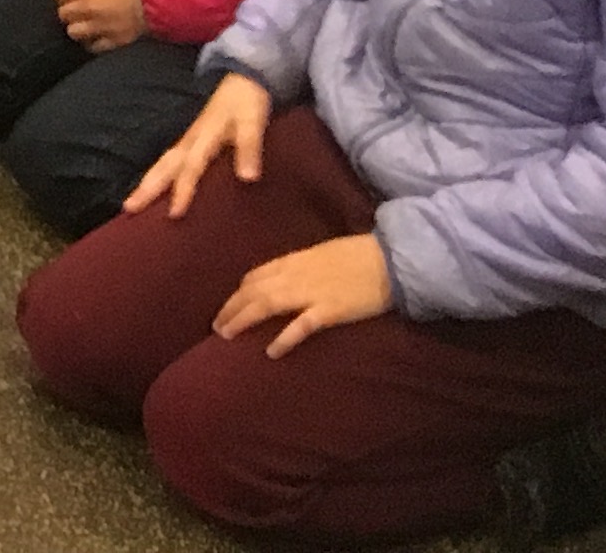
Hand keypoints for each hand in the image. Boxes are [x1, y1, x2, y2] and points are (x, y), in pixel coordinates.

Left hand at [53, 0, 147, 50]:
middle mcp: (87, 9)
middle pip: (64, 14)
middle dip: (68, 9)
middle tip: (78, 6)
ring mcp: (101, 26)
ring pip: (74, 32)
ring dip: (77, 27)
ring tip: (86, 22)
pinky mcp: (116, 40)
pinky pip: (95, 47)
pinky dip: (92, 42)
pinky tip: (97, 35)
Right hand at [128, 72, 270, 218]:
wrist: (243, 75)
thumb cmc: (247, 101)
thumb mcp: (252, 121)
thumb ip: (249, 148)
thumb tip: (248, 178)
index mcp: (204, 137)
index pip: (190, 168)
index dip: (183, 190)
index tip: (174, 214)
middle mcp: (191, 139)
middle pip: (165, 166)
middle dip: (147, 187)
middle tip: (128, 207)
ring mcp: (189, 138)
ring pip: (163, 162)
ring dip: (148, 182)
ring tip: (130, 202)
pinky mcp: (191, 138)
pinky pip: (169, 159)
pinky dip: (158, 173)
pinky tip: (153, 183)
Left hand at [214, 232, 392, 357]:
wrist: (389, 259)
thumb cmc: (358, 255)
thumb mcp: (320, 254)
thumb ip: (300, 266)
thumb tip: (284, 278)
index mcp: (293, 260)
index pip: (255, 276)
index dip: (238, 292)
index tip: (228, 305)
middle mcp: (294, 275)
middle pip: (253, 292)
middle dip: (231, 308)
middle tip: (215, 327)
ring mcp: (311, 293)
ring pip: (266, 305)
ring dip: (243, 320)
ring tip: (225, 335)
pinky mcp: (330, 311)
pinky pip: (301, 326)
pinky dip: (284, 338)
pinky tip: (271, 352)